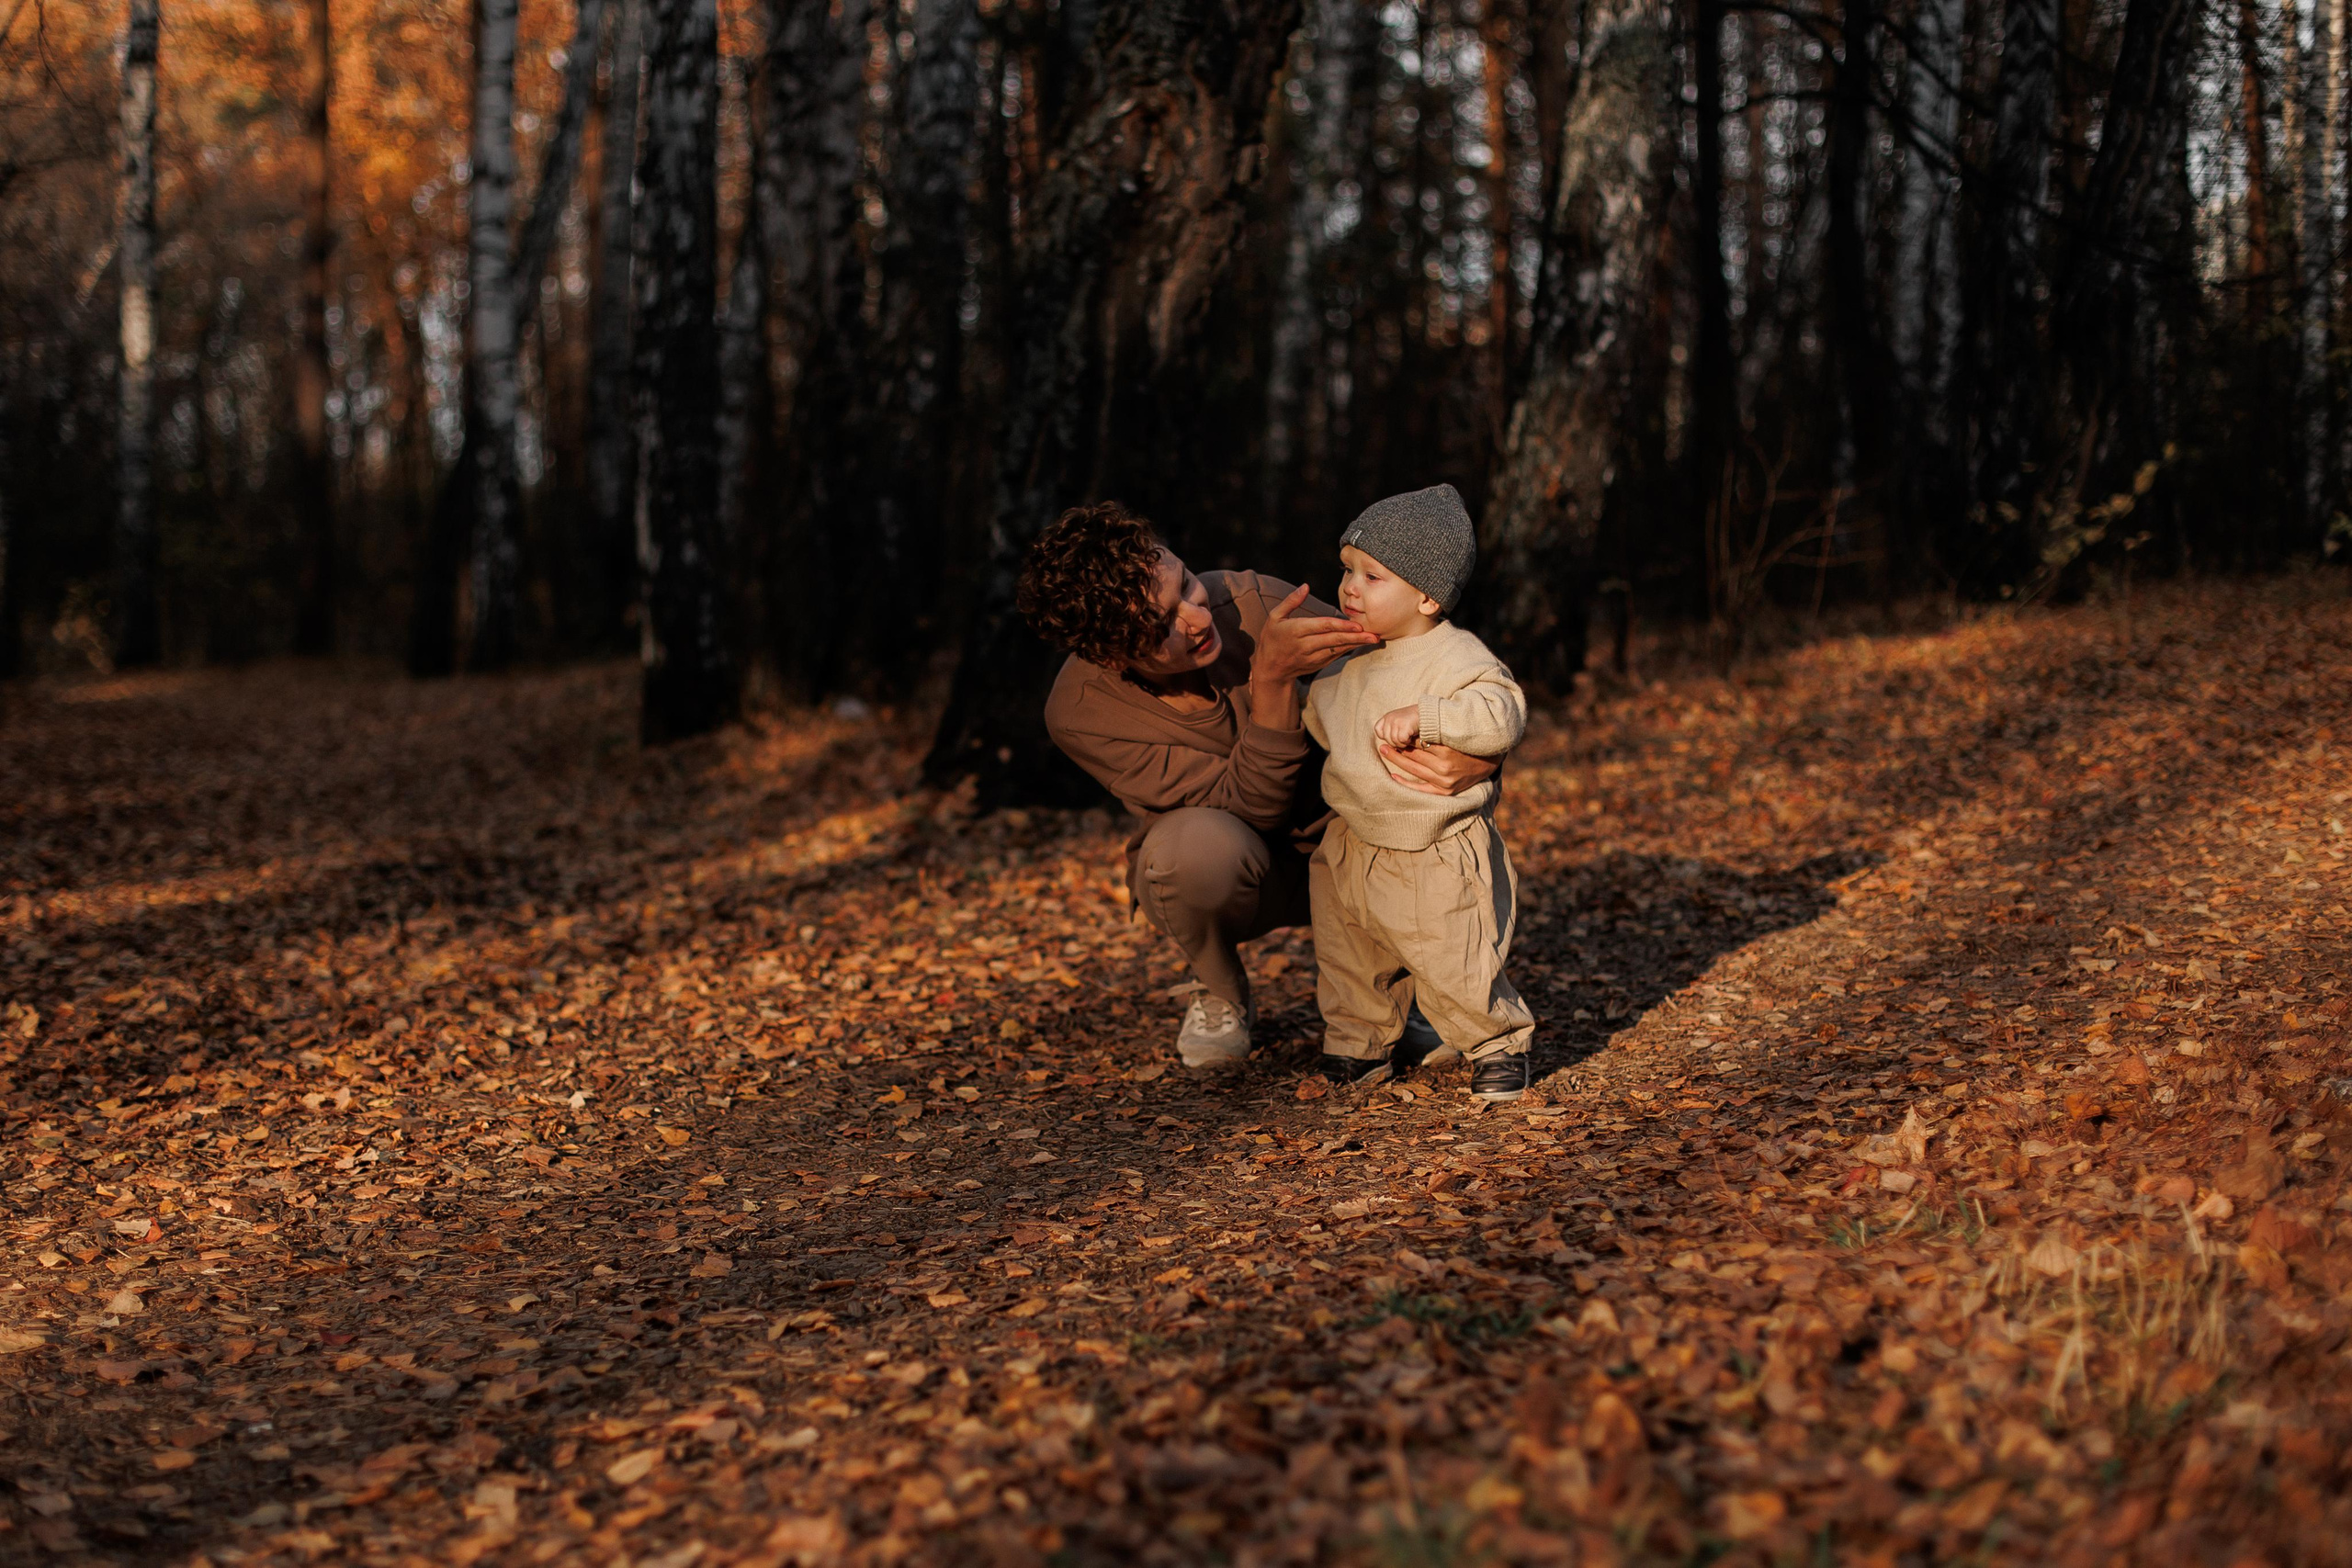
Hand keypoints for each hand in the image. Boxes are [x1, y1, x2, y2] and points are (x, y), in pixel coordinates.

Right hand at [1249, 582, 1379, 686]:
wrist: (1270, 669)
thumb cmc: (1272, 639)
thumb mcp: (1274, 617)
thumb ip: (1291, 601)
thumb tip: (1306, 586)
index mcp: (1296, 631)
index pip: (1322, 627)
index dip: (1341, 626)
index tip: (1357, 624)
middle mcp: (1305, 645)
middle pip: (1334, 640)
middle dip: (1355, 637)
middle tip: (1373, 634)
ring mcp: (1312, 657)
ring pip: (1337, 649)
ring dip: (1355, 644)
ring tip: (1372, 638)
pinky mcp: (1317, 664)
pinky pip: (1335, 655)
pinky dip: (1348, 649)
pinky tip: (1360, 643)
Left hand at [1373, 705, 1420, 749]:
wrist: (1428, 714)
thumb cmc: (1414, 722)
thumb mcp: (1399, 724)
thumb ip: (1392, 731)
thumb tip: (1384, 749)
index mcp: (1387, 716)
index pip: (1378, 730)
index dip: (1386, 736)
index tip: (1397, 735)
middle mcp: (1390, 717)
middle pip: (1386, 738)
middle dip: (1396, 742)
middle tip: (1405, 739)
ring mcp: (1396, 721)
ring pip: (1393, 741)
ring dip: (1402, 743)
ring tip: (1409, 738)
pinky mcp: (1403, 725)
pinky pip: (1401, 740)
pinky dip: (1407, 742)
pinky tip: (1411, 737)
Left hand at [1376, 740, 1498, 795]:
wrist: (1487, 762)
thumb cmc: (1466, 743)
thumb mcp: (1454, 733)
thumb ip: (1435, 729)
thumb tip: (1413, 723)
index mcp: (1447, 749)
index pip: (1419, 741)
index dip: (1405, 736)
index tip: (1395, 731)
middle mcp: (1445, 766)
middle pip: (1414, 755)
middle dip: (1397, 747)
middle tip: (1383, 741)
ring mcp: (1444, 780)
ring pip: (1414, 769)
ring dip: (1397, 760)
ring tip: (1384, 751)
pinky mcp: (1445, 791)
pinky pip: (1420, 789)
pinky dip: (1405, 783)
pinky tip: (1393, 776)